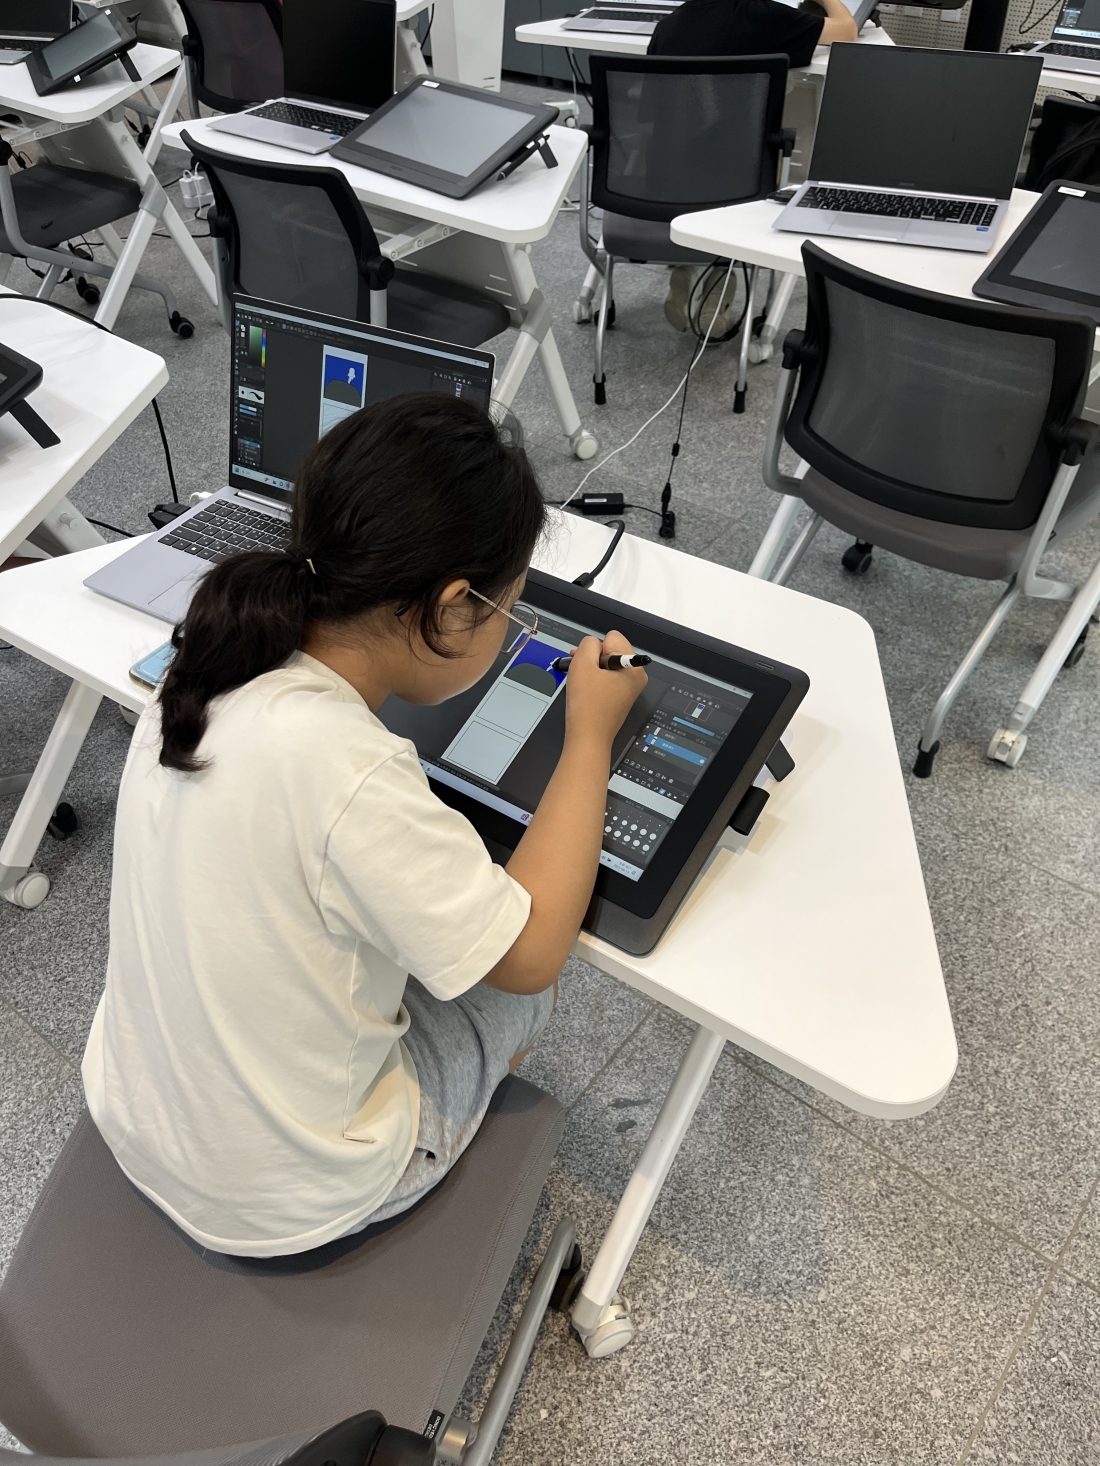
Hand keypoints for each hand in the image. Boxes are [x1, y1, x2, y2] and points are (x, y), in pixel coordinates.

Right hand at [563, 630, 647, 750]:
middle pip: (612, 650)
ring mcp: (629, 688)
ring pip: (608, 664)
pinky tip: (586, 690)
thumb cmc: (587, 705)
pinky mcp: (620, 697)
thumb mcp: (582, 664)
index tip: (588, 664)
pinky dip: (595, 680)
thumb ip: (588, 644)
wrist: (587, 738)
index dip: (595, 648)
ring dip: (592, 668)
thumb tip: (592, 644)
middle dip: (594, 657)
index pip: (612, 638)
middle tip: (580, 671)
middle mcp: (636, 676)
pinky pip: (607, 678)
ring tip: (581, 681)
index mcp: (634, 666)